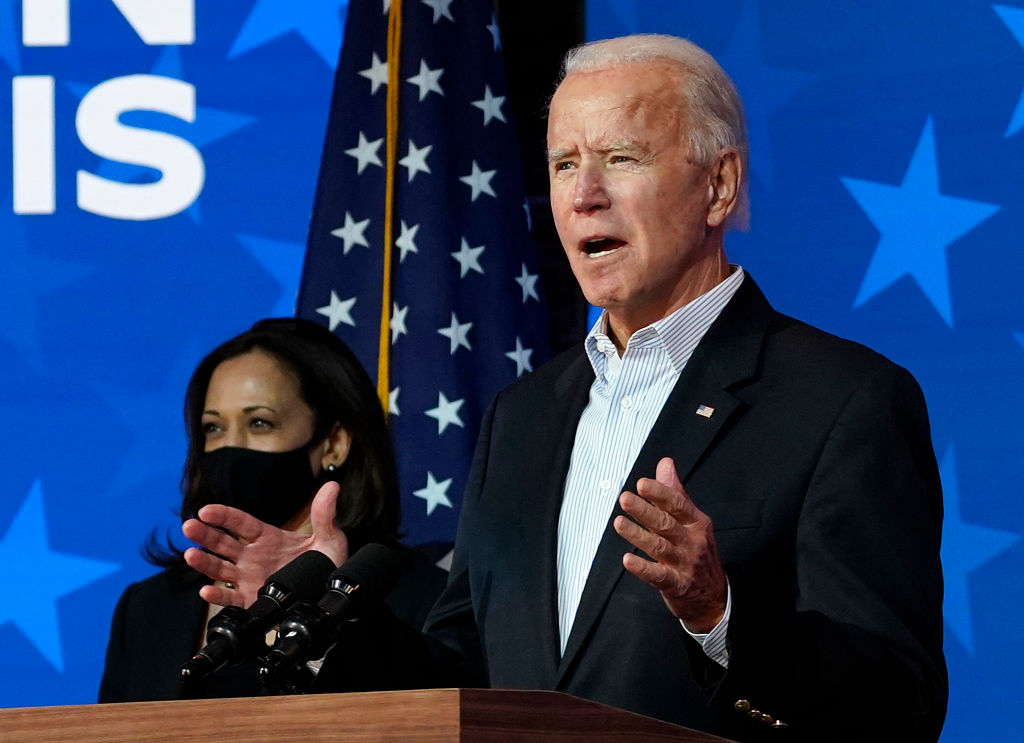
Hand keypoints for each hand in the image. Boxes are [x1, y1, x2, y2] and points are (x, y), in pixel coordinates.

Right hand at [182, 480, 348, 607]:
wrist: (331, 595)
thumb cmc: (327, 563)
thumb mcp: (329, 538)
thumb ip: (325, 514)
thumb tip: (332, 486)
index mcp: (268, 538)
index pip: (241, 523)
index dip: (223, 516)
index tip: (206, 510)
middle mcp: (253, 557)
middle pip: (223, 543)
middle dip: (205, 535)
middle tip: (189, 527)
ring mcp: (250, 579)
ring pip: (221, 569)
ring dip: (204, 563)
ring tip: (190, 556)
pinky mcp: (252, 601)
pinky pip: (231, 598)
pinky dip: (218, 597)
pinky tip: (206, 592)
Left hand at [613, 457, 726, 632]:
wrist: (714, 597)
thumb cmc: (698, 552)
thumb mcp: (692, 520)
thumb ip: (676, 492)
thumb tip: (665, 463)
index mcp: (696, 523)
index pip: (678, 504)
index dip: (660, 493)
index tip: (642, 483)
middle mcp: (692, 542)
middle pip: (666, 524)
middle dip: (645, 511)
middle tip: (625, 499)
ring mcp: (685, 564)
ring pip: (659, 547)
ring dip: (638, 535)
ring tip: (619, 523)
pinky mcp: (677, 585)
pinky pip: (658, 576)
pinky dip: (643, 568)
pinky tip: (627, 560)